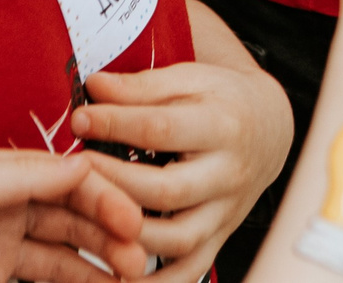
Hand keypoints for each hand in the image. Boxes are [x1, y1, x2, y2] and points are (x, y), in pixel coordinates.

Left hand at [0, 148, 147, 282]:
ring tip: (130, 279)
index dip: (106, 198)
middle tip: (138, 258)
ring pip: (67, 249)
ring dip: (100, 261)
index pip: (71, 180)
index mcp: (5, 173)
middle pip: (75, 215)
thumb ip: (28, 174)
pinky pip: (47, 276)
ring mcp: (2, 242)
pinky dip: (76, 282)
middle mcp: (9, 205)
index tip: (132, 222)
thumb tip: (83, 163)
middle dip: (111, 233)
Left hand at [70, 58, 295, 282]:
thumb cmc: (223, 101)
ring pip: (176, 239)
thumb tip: (95, 87)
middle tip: (74, 174)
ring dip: (127, 237)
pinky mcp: (218, 238)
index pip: (163, 129)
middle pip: (166, 190)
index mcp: (223, 125)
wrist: (269, 130)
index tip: (79, 120)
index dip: (116, 125)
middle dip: (114, 184)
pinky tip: (119, 278)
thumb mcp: (191, 79)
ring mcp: (225, 212)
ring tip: (86, 223)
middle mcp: (228, 173)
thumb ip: (143, 86)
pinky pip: (188, 271)